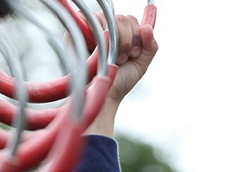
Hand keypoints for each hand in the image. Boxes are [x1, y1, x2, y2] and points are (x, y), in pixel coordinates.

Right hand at [87, 13, 158, 135]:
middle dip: (130, 40)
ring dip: (119, 40)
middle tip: (125, 58)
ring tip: (115, 59)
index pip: (131, 20)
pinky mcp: (77, 30)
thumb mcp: (141, 64)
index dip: (138, 33)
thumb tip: (147, 27)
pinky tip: (103, 51)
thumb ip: (150, 45)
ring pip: (112, 18)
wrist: (103, 96)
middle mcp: (104, 30)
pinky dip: (104, 36)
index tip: (137, 52)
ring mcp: (91, 28)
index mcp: (119, 35)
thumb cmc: (118, 83)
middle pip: (124, 17)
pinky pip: (95, 19)